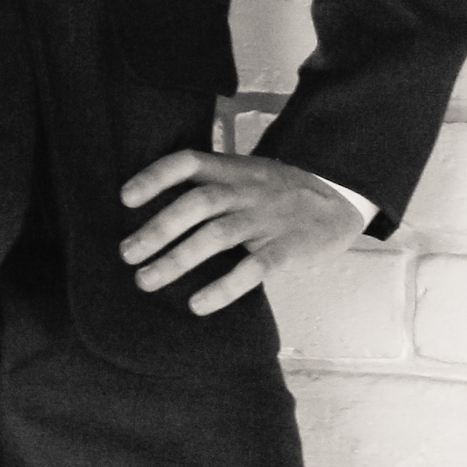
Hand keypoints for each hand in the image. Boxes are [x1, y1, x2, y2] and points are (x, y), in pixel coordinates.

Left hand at [119, 148, 363, 315]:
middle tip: (126, 254)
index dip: (155, 177)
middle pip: (196, 204)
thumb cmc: (282, 191)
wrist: (342, 196)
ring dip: (176, 260)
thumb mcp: (248, 174)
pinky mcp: (288, 248)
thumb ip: (212, 185)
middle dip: (157, 229)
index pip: (187, 162)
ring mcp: (266, 219)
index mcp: (233, 170)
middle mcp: (246, 191)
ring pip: (216, 236)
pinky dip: (223, 288)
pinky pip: (253, 269)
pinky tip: (197, 304)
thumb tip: (158, 213)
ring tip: (146, 280)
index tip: (125, 198)